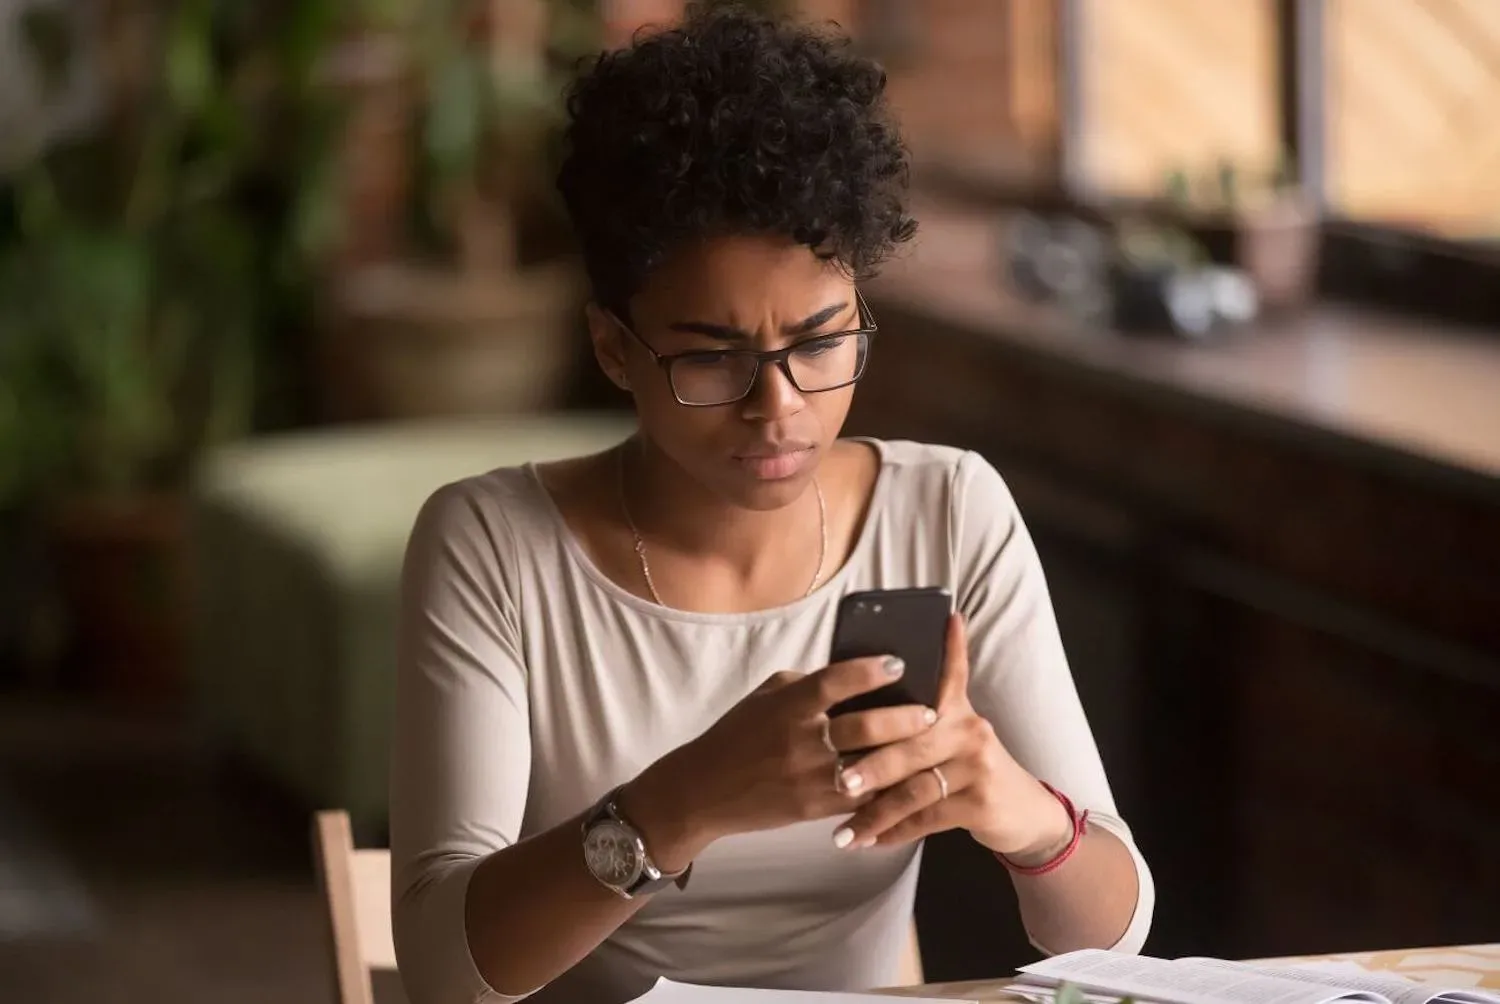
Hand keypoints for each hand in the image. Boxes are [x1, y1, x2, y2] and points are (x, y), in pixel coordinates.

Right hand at [622, 654, 940, 868]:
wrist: (704, 790)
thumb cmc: (738, 735)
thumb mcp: (766, 697)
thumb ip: (807, 685)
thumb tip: (854, 674)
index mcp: (788, 705)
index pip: (835, 680)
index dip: (870, 670)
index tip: (899, 662)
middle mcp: (800, 740)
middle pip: (864, 726)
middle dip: (904, 718)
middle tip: (932, 711)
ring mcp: (808, 777)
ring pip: (869, 766)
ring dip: (903, 757)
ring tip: (929, 746)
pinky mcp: (813, 808)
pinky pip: (860, 799)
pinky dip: (886, 790)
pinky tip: (909, 781)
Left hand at [827, 614, 1074, 859]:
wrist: (1020, 811)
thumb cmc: (967, 769)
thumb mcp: (951, 735)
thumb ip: (915, 718)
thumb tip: (861, 701)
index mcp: (956, 708)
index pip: (948, 671)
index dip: (946, 647)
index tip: (940, 620)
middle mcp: (969, 729)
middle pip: (911, 743)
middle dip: (870, 765)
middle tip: (836, 780)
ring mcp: (977, 765)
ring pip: (915, 788)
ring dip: (875, 812)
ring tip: (842, 831)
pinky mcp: (981, 801)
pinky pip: (927, 818)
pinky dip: (895, 832)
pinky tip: (870, 842)